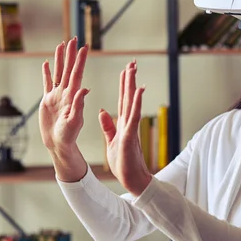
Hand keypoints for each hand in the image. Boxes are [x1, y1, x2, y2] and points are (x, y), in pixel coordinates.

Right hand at [39, 38, 89, 180]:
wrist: (58, 144)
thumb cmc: (68, 136)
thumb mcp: (75, 121)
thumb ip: (78, 106)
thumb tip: (84, 89)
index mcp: (73, 96)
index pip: (77, 74)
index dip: (80, 61)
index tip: (84, 47)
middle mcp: (66, 93)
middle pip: (68, 69)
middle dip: (71, 54)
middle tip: (73, 39)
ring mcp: (57, 96)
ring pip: (58, 72)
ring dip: (60, 59)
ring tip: (61, 45)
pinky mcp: (47, 101)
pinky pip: (47, 83)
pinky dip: (47, 73)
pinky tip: (47, 63)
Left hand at [98, 60, 151, 196]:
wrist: (132, 179)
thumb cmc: (124, 162)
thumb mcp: (112, 140)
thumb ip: (108, 125)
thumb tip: (102, 111)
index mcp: (123, 123)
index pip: (123, 99)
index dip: (123, 85)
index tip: (125, 70)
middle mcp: (128, 122)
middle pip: (128, 96)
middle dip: (130, 79)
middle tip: (132, 62)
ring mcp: (131, 127)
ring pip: (132, 102)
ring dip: (132, 85)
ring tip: (133, 69)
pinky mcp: (131, 135)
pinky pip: (133, 116)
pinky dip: (136, 103)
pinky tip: (138, 91)